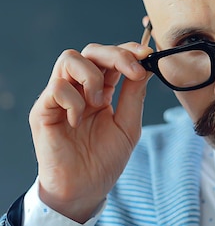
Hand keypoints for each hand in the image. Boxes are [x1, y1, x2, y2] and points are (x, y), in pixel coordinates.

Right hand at [29, 42, 152, 222]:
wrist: (85, 188)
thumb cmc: (105, 159)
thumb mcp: (128, 124)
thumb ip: (134, 95)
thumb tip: (147, 67)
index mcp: (101, 89)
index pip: (111, 57)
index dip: (128, 50)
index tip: (147, 55)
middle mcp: (79, 88)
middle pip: (91, 50)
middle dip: (116, 55)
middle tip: (133, 70)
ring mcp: (60, 97)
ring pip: (69, 59)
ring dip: (92, 76)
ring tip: (100, 102)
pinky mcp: (43, 111)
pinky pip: (56, 87)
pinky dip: (74, 99)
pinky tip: (79, 119)